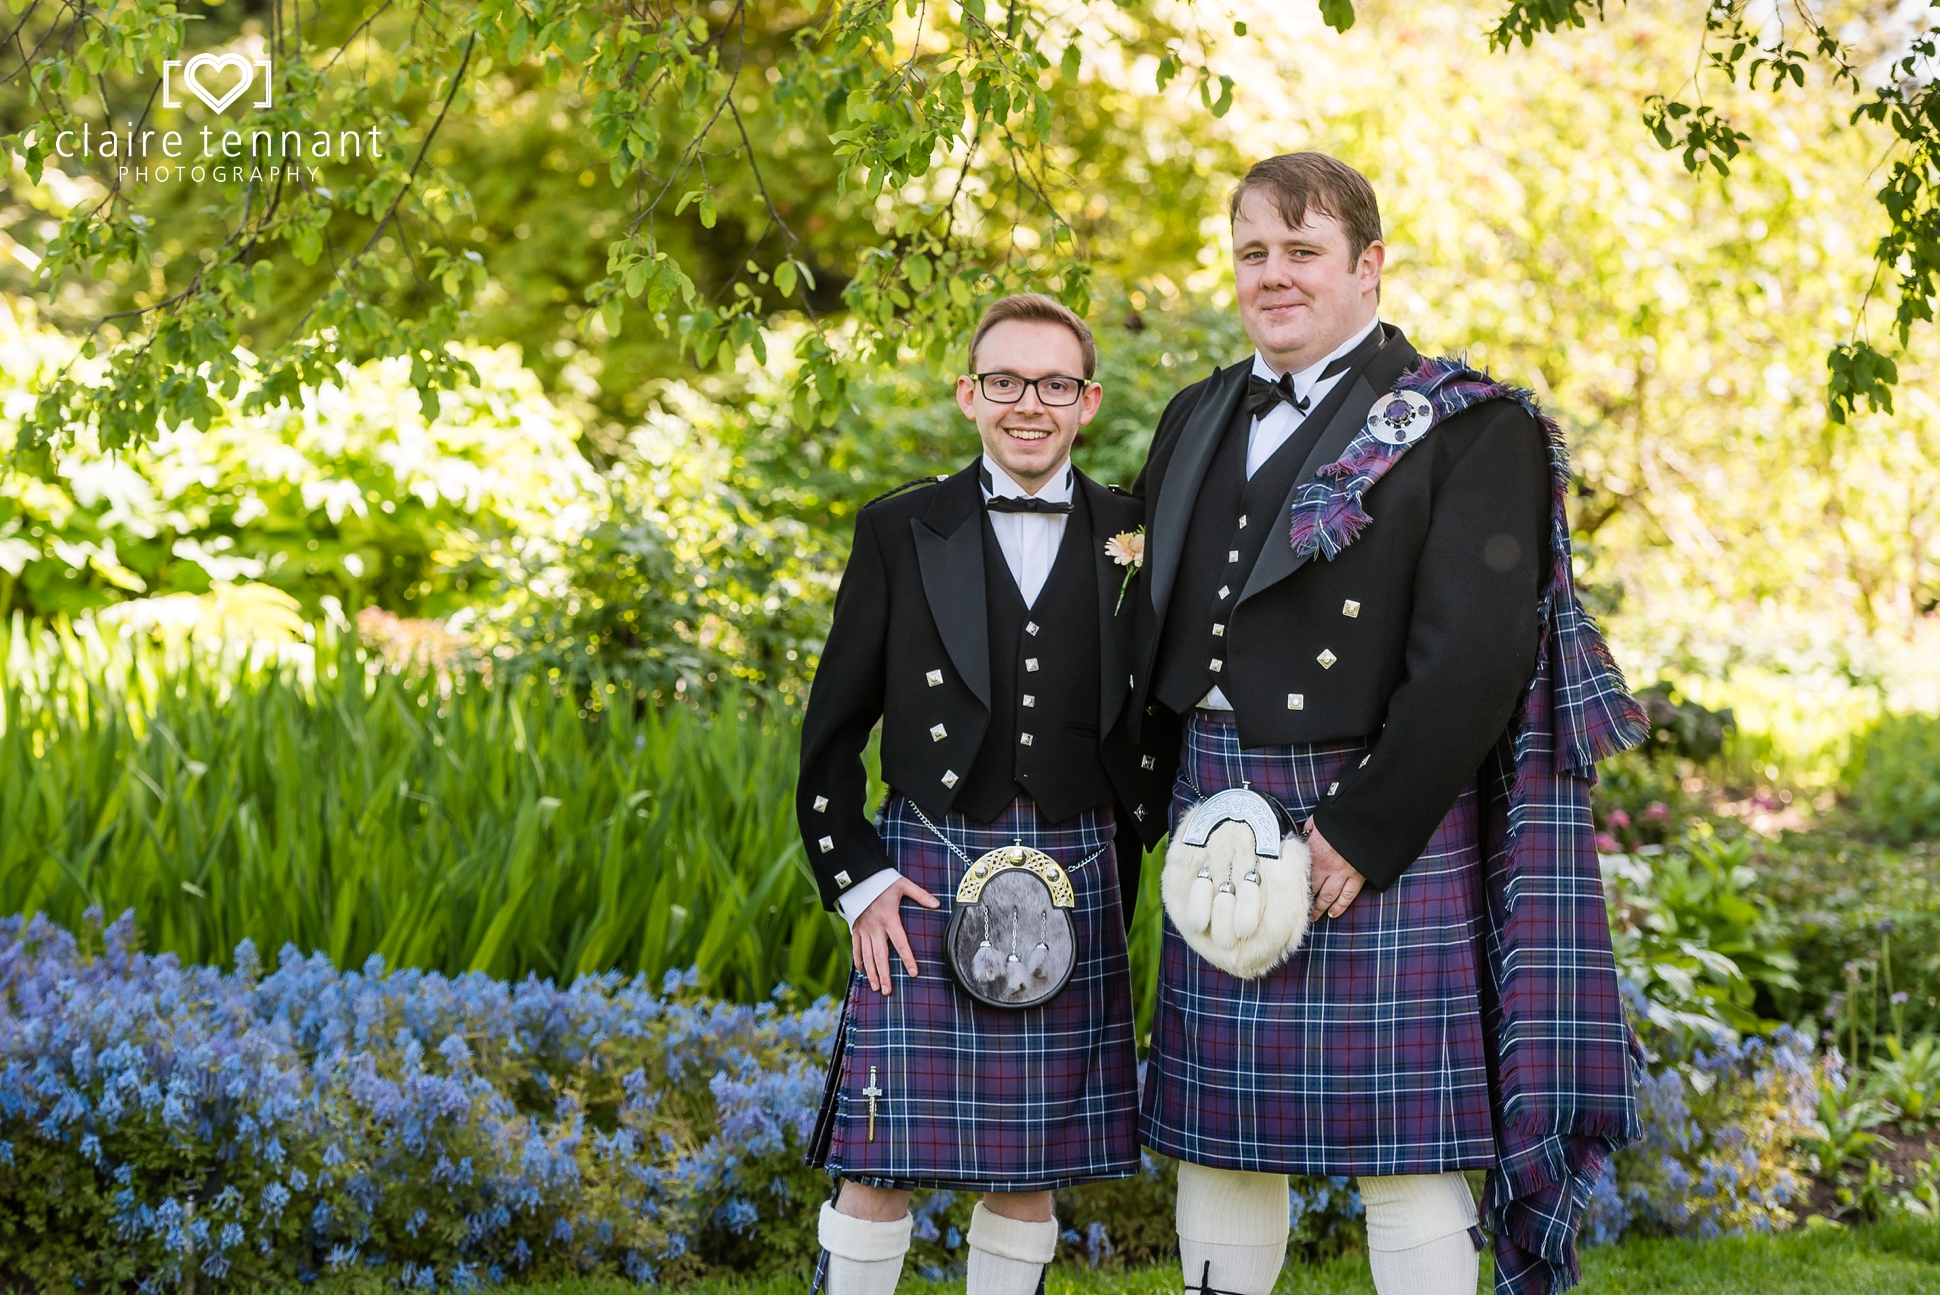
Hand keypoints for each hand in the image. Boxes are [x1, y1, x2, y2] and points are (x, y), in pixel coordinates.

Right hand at [852, 877, 939, 995]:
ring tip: (876, 988)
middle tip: (887, 991)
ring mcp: (863, 929)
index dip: (908, 959)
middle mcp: (875, 927)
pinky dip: (858, 960)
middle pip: (880, 956)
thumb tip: (937, 904)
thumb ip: (920, 895)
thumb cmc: (882, 881)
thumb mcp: (902, 884)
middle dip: (884, 975)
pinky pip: (856, 948)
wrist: (857, 876)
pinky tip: (862, 972)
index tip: (914, 973)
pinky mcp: (855, 928)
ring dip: (871, 973)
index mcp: (889, 918)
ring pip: (867, 956)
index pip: (901, 943)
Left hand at [1304, 821, 1364, 921]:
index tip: (1288, 894)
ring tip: (1313, 917)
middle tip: (1298, 910)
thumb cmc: (1341, 820)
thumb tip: (1303, 832)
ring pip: (1328, 897)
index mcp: (1314, 853)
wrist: (1364, 822)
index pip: (1300, 874)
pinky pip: (1347, 896)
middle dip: (1305, 901)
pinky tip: (1333, 913)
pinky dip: (1340, 906)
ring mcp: (1342, 874)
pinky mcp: (1357, 877)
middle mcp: (1326, 867)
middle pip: (1312, 889)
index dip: (1294, 885)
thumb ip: (1309, 829)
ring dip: (1320, 909)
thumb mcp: (1319, 821)